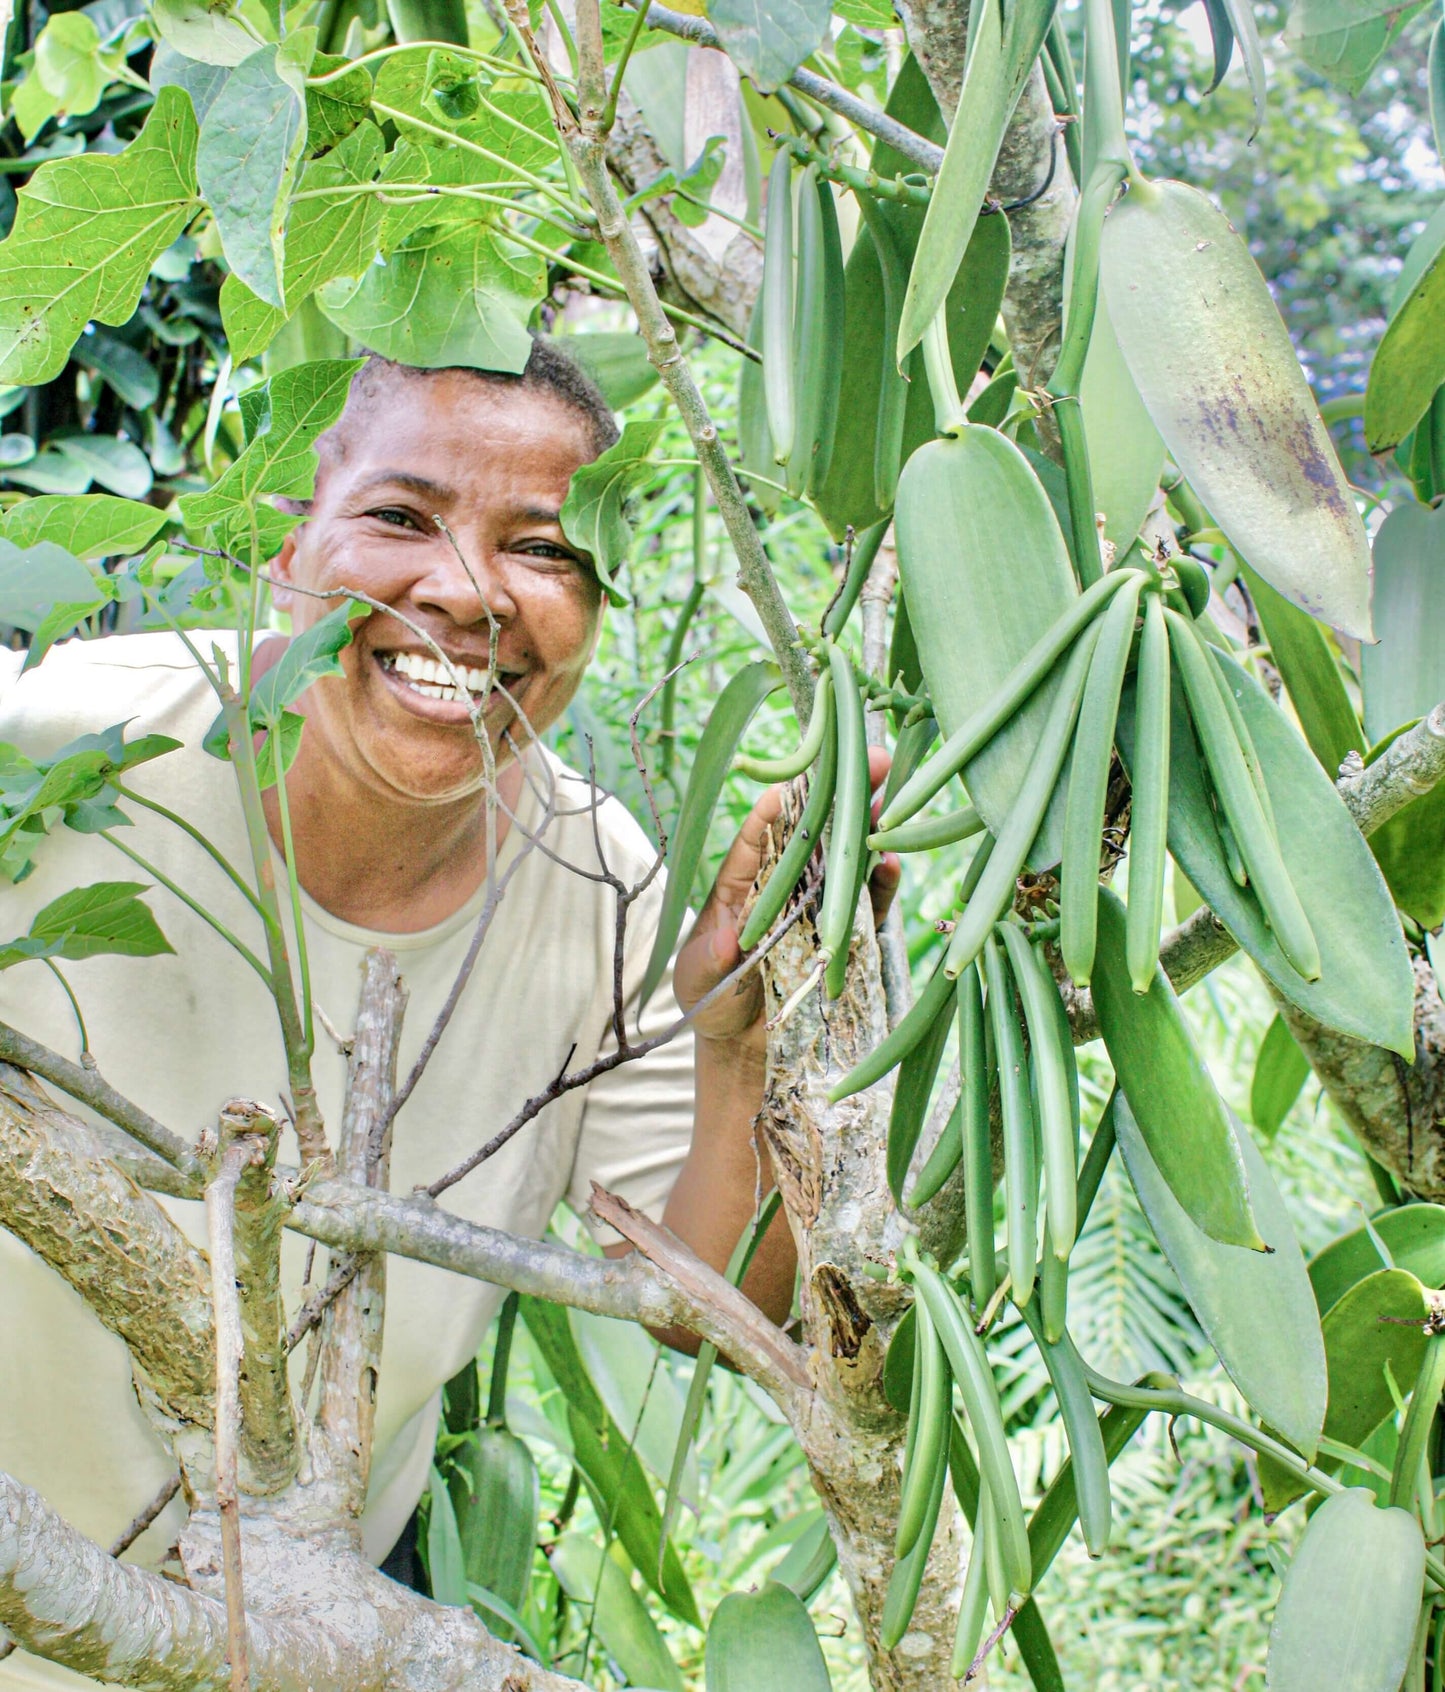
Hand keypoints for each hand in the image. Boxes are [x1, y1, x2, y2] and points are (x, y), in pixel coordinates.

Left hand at [672, 746, 901, 1053]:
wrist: (745, 1045)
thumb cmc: (710, 1000)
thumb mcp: (697, 980)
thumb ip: (710, 960)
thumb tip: (728, 942)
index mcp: (742, 883)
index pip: (757, 837)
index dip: (772, 809)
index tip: (787, 783)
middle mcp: (784, 885)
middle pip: (813, 831)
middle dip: (840, 793)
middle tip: (871, 758)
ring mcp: (818, 906)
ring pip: (846, 857)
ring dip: (868, 827)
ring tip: (888, 800)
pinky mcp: (846, 934)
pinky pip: (868, 903)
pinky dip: (881, 883)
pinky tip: (891, 862)